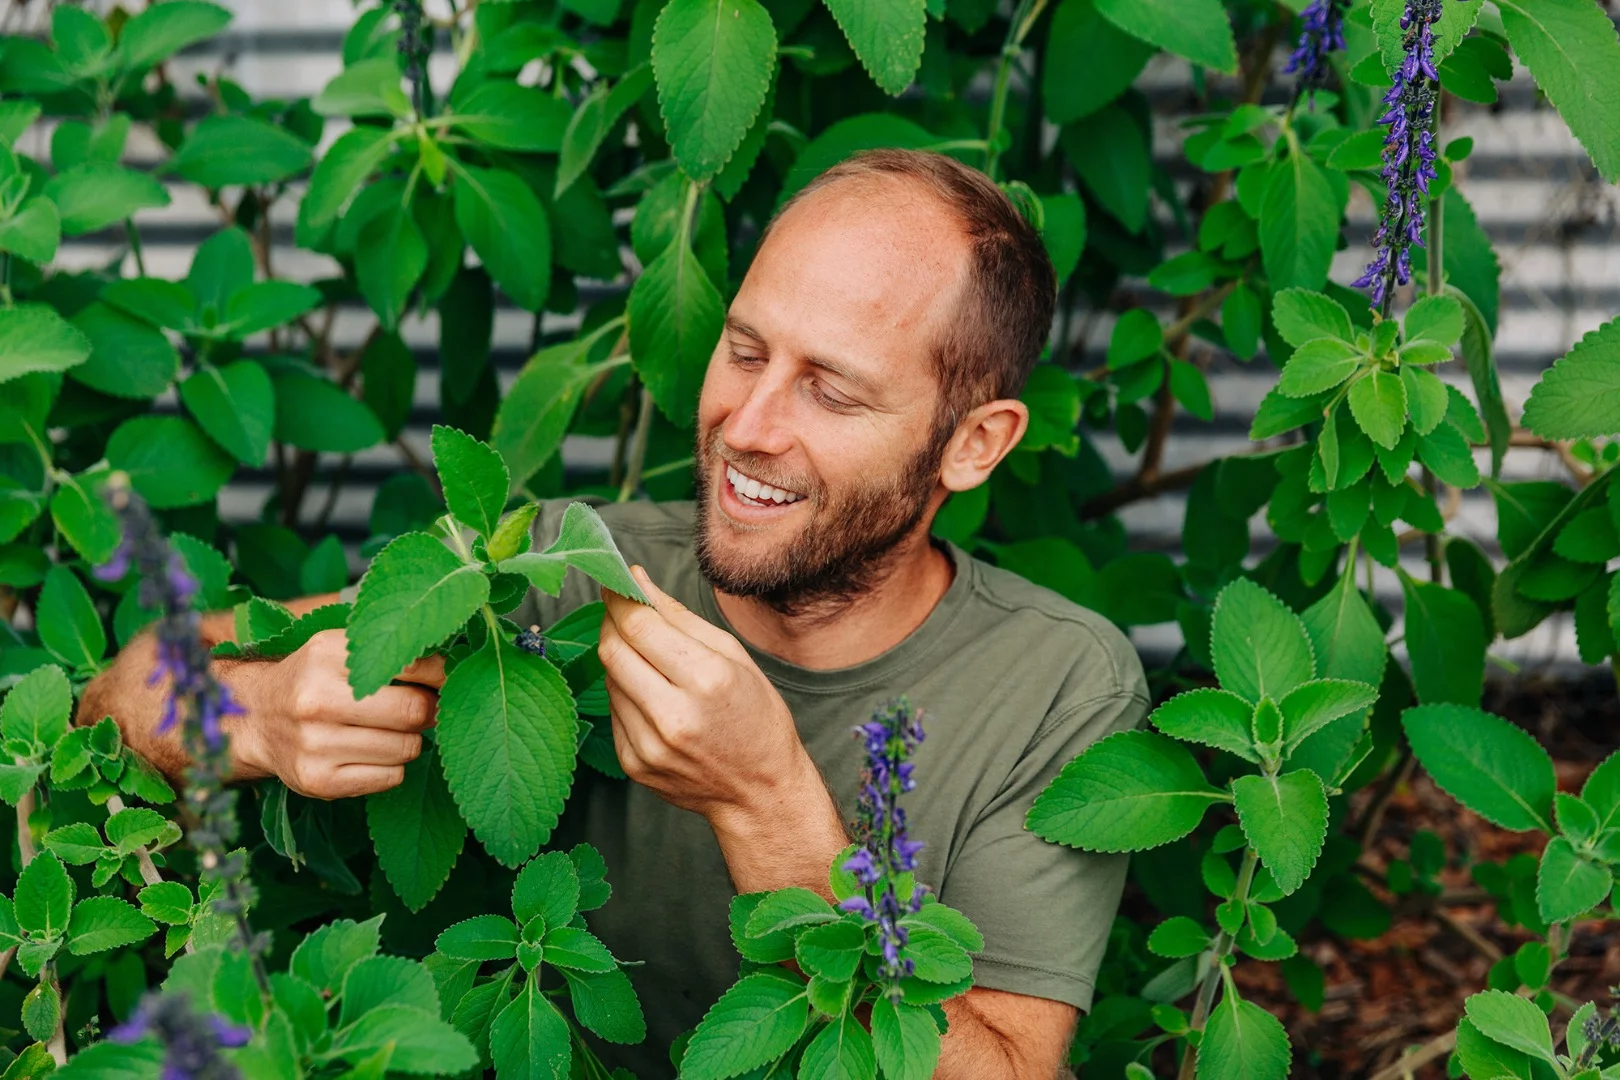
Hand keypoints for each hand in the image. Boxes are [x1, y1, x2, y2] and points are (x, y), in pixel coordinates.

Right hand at [228, 630, 443, 799]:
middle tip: (422, 708)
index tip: (450, 678)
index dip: (442, 674)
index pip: (412, 664)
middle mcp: (316, 700)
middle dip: (429, 711)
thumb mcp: (342, 650)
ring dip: (410, 740)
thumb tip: (458, 665)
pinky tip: (372, 752)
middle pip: (414, 711)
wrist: (256, 719)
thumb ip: (392, 652)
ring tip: (388, 729)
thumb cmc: (314, 679)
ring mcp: (315, 744)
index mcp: (326, 656)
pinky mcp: (319, 781)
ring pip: (407, 748)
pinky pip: (391, 777)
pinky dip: (393, 766)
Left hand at [598, 567, 822, 830]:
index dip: (619, 597)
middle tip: (622, 609)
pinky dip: (625, 692)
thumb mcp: (733, 657)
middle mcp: (673, 715)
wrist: (760, 793)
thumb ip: (680, 618)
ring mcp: (650, 745)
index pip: (640, 626)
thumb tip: (637, 581)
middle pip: (613, 650)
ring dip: (620, 657)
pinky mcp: (634, 765)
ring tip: (648, 658)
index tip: (615, 582)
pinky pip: (614, 711)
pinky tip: (651, 695)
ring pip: (609, 679)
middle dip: (612, 621)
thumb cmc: (756, 718)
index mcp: (707, 680)